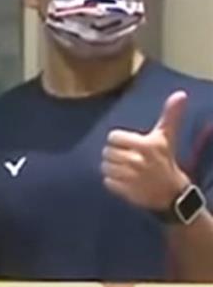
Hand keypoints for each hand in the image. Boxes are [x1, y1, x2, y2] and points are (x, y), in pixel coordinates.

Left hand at [103, 90, 190, 211]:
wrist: (172, 192)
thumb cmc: (166, 159)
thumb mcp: (167, 136)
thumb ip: (170, 114)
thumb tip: (181, 93)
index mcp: (146, 146)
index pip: (113, 137)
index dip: (119, 141)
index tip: (129, 145)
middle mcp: (138, 162)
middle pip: (107, 152)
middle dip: (115, 155)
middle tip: (127, 158)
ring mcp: (132, 179)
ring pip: (105, 167)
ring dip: (112, 168)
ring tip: (126, 170)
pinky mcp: (127, 192)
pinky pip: (107, 182)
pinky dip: (113, 182)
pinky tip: (125, 181)